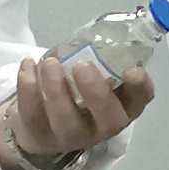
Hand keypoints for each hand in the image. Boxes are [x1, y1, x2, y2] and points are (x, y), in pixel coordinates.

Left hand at [0, 48, 151, 169]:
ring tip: (49, 62)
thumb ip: (101, 59)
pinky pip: (33, 114)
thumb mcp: (95, 76)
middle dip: (96, 91)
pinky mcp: (41, 136)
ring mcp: (70, 136)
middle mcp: (101, 126)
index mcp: (122, 107)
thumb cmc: (78, 92)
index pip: (139, 101)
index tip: (132, 70)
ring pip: (65, 119)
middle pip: (107, 118)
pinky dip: (28, 86)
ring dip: (56, 88)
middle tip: (82, 66)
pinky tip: (29, 65)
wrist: (42, 124)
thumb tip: (98, 34)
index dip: (140, 88)